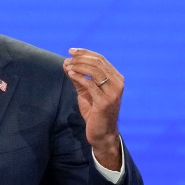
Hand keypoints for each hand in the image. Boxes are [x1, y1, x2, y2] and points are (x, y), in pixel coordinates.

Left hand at [63, 47, 123, 169]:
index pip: (101, 59)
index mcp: (116, 78)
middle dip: (80, 58)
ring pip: (95, 71)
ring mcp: (113, 93)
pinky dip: (79, 77)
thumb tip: (66, 63)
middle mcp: (118, 83)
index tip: (71, 51)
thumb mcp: (85, 92)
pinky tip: (70, 74)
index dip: (85, 53)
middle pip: (98, 63)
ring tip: (67, 66)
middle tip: (67, 59)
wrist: (102, 133)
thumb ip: (78, 78)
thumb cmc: (94, 112)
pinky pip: (90, 85)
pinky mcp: (105, 102)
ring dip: (79, 66)